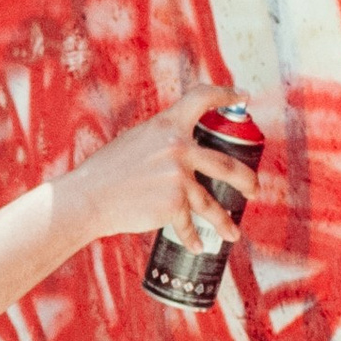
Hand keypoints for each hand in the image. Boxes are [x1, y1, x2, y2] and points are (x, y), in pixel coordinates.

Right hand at [55, 87, 256, 254]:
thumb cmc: (106, 171)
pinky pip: (189, 224)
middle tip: (253, 190)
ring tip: (232, 233)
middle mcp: (177, 147)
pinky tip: (198, 246)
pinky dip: (193, 238)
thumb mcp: (135, 141)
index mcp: (167, 124)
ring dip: (225, 222)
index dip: (226, 94)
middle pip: (226, 164)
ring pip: (211, 204)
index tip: (242, 95)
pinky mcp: (173, 203)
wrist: (88, 198)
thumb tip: (182, 151)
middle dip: (246, 180)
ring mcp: (178, 177)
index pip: (202, 99)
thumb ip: (162, 142)